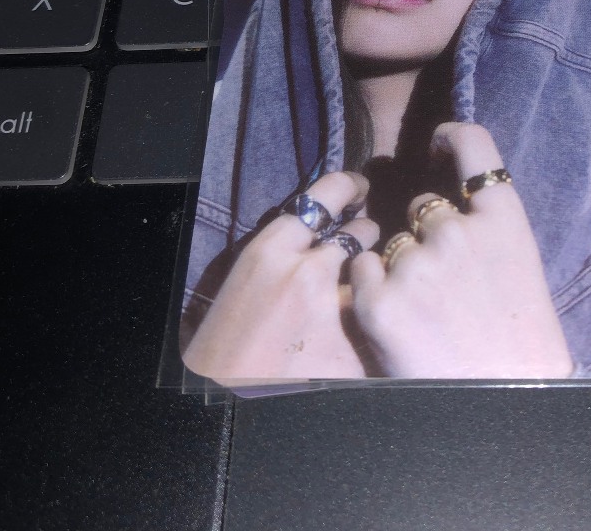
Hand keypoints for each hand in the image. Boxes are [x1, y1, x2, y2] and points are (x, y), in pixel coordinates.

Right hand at [183, 172, 379, 383]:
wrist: (219, 404)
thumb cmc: (225, 343)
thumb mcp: (247, 278)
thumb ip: (285, 250)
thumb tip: (321, 227)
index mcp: (270, 249)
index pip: (327, 193)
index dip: (349, 186)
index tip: (358, 187)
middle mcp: (306, 273)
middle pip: (360, 232)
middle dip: (365, 233)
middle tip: (363, 238)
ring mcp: (332, 313)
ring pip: (371, 276)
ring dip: (370, 278)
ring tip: (362, 284)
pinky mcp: (350, 351)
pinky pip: (370, 324)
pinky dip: (365, 326)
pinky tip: (354, 334)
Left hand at [349, 122, 573, 378]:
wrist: (504, 406)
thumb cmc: (520, 345)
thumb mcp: (518, 268)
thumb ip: (486, 229)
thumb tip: (450, 204)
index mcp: (504, 218)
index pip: (474, 144)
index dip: (452, 137)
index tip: (440, 144)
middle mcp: (458, 229)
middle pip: (423, 207)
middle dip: (425, 235)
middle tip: (444, 284)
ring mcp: (415, 263)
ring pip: (390, 244)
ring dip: (400, 268)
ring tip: (427, 315)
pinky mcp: (378, 300)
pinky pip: (363, 272)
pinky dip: (372, 292)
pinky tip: (399, 321)